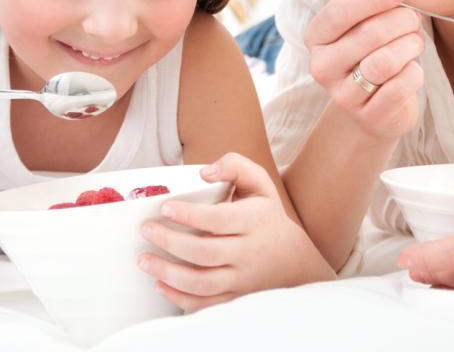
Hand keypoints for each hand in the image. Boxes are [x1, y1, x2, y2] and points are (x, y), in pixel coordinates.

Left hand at [138, 153, 334, 311]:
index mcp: (254, 221)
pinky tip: (160, 284)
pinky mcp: (235, 299)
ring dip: (168, 273)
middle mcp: (249, 252)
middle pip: (205, 252)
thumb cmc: (266, 215)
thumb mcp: (259, 184)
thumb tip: (205, 173)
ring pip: (202, 283)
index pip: (219, 219)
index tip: (165, 207)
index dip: (189, 214)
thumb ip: (235, 166)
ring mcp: (242, 280)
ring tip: (144, 259)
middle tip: (146, 230)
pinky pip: (205, 305)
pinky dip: (179, 298)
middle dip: (170, 242)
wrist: (291, 260)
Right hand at [304, 0, 423, 138]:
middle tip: (413, 22)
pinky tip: (411, 71)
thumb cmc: (372, 55)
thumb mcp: (368, 21)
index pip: (340, 11)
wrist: (375, 110)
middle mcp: (321, 66)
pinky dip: (415, 73)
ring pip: (385, 60)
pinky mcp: (367, 116)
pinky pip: (400, 86)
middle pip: (369, 34)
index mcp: (316, 37)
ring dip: (410, 46)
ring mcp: (341, 94)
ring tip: (413, 45)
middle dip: (402, 22)